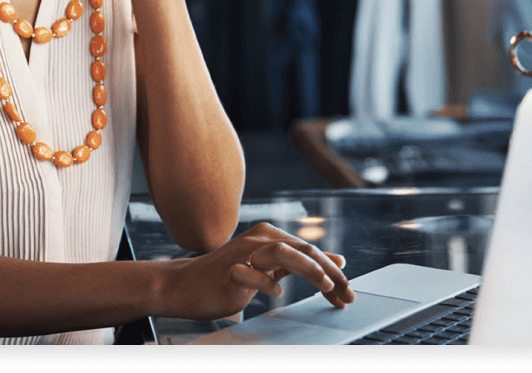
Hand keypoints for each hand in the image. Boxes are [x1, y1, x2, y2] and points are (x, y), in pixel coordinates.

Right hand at [158, 222, 353, 321]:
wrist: (184, 285)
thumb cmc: (226, 277)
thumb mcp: (267, 269)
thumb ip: (298, 264)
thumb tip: (334, 262)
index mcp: (269, 237)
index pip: (310, 250)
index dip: (332, 270)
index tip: (347, 292)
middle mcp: (258, 240)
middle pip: (302, 248)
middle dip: (329, 272)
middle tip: (346, 293)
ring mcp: (242, 254)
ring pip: (282, 253)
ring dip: (307, 268)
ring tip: (324, 285)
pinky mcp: (229, 271)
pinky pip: (250, 274)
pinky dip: (266, 283)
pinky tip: (277, 293)